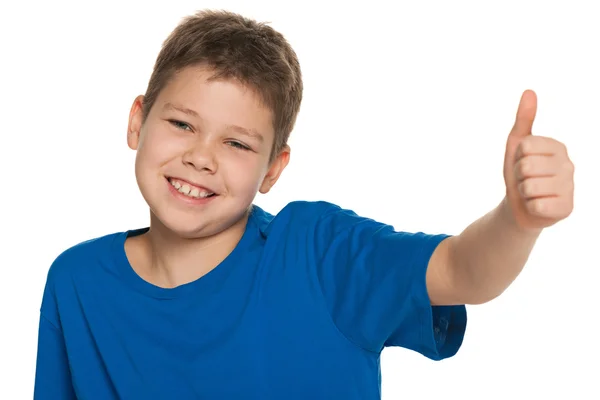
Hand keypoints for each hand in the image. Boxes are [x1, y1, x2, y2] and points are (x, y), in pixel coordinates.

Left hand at [503, 90, 574, 230]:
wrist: (519, 207)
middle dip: (518, 176)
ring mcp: (570, 187)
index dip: (516, 158)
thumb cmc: (519, 174)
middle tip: (525, 181)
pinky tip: (538, 206)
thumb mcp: (517, 145)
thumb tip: (529, 91)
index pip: (525, 146)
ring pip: (529, 187)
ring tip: (531, 193)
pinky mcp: (567, 208)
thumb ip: (523, 119)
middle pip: (526, 166)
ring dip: (523, 193)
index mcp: (557, 147)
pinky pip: (537, 206)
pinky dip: (530, 208)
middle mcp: (569, 165)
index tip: (522, 164)